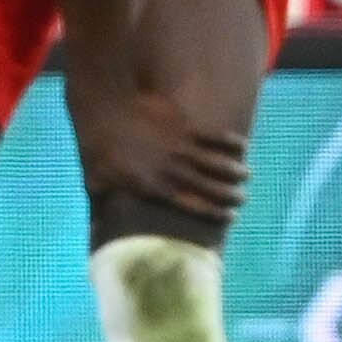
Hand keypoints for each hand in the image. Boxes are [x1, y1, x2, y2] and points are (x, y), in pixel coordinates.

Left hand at [71, 82, 253, 224]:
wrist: (107, 110)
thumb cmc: (98, 149)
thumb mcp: (96, 181)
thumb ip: (101, 208)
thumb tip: (95, 231)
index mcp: (156, 187)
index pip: (193, 205)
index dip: (215, 212)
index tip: (230, 217)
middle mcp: (173, 171)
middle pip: (211, 187)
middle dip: (231, 195)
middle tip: (242, 198)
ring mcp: (180, 147)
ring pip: (217, 163)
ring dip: (235, 171)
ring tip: (246, 176)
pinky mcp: (183, 126)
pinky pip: (213, 136)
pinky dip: (230, 142)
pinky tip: (242, 146)